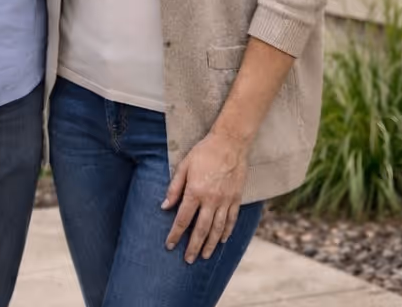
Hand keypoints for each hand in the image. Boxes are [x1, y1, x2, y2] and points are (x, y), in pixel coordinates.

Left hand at [161, 130, 249, 262]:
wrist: (230, 142)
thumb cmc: (204, 152)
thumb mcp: (184, 166)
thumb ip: (174, 188)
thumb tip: (164, 207)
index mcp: (195, 191)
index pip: (183, 219)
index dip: (175, 234)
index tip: (169, 245)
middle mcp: (211, 199)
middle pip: (201, 229)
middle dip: (193, 246)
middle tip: (188, 260)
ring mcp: (225, 200)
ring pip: (218, 229)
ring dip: (210, 244)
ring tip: (204, 256)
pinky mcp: (236, 198)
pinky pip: (231, 220)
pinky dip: (227, 232)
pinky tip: (222, 241)